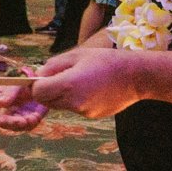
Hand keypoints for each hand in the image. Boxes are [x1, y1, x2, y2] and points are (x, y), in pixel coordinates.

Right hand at [0, 82, 47, 131]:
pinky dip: (31, 124)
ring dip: (22, 125)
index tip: (2, 120)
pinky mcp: (25, 120)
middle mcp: (2, 110)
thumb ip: (9, 93)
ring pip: (14, 127)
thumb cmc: (25, 81)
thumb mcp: (17, 84)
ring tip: (32, 118)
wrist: (41, 84)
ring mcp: (14, 116)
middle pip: (1, 122)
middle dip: (11, 123)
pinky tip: (36, 117)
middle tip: (22, 121)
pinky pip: (26, 127)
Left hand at [28, 45, 144, 119]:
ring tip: (79, 80)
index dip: (35, 86)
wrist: (136, 76)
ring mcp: (83, 111)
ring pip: (60, 105)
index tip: (41, 78)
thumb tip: (37, 75)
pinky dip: (76, 99)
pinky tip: (91, 88)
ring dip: (61, 95)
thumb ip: (53, 65)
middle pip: (46, 101)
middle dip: (46, 91)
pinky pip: (75, 108)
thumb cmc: (106, 60)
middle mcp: (74, 102)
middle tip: (59, 77)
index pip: (38, 92)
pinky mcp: (91, 116)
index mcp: (69, 84)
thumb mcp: (77, 54)